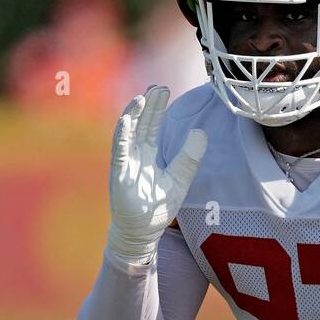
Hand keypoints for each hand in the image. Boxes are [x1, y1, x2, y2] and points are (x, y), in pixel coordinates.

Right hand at [106, 85, 206, 265]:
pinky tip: (127, 120)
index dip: (156, 108)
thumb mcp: (180, 180)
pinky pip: (119, 151)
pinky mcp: (119, 174)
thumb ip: (189, 157)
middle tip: (157, 87)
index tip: (163, 90)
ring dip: (133, 115)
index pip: (151, 125)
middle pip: (139, 124)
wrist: (142, 232)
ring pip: (126, 132)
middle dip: (147, 105)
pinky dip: (122, 135)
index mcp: (147, 154)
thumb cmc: (157, 208)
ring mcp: (124, 163)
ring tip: (142, 97)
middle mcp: (134, 155)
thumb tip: (201, 132)